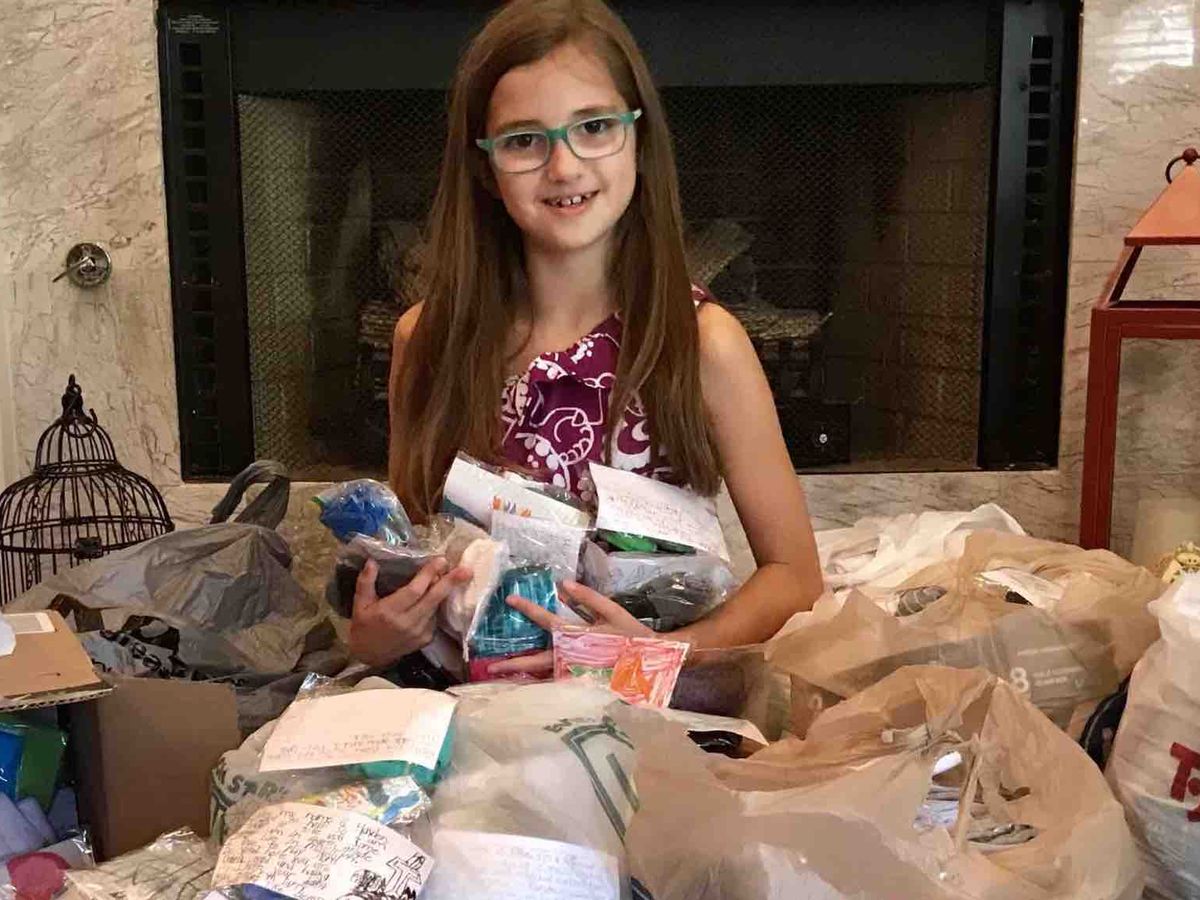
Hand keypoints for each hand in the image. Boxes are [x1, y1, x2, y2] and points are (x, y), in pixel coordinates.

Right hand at [349, 557, 470, 667]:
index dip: (428, 575)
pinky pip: (434, 617)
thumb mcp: (360, 604)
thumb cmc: (363, 626)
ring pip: (436, 607)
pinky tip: (437, 594)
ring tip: (455, 574)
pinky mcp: (425, 639)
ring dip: (445, 591)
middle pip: (433, 599)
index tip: (441, 560)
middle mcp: (407, 622)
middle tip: (466, 570)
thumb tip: (372, 561)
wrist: (368, 656)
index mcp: (389, 612)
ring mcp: (418, 633)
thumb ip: (365, 582)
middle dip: (451, 583)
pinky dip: (437, 604)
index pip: (414, 591)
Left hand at [484, 580, 653, 677]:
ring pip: (543, 677)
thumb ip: (587, 597)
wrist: (650, 662)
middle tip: (490, 667)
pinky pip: (556, 686)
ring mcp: (576, 675)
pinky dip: (540, 685)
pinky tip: (527, 688)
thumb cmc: (631, 635)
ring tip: (504, 680)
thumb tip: (562, 585)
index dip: (527, 608)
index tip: (509, 600)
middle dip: (512, 664)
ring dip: (523, 679)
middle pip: (535, 661)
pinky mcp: (582, 686)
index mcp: (578, 636)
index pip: (546, 620)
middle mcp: (572, 658)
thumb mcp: (611, 611)